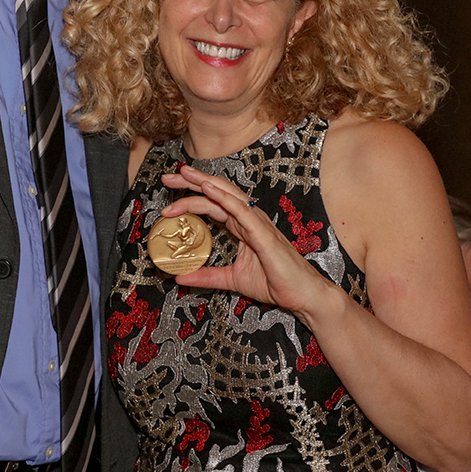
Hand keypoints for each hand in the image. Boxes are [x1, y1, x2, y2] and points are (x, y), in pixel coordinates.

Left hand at [161, 165, 333, 320]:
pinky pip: (242, 211)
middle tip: (168, 178)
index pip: (212, 203)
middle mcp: (248, 219)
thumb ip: (208, 276)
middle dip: (192, 183)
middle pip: (217, 192)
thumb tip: (180, 278)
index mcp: (241, 225)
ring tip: (184, 175)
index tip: (169, 195)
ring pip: (227, 196)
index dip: (191, 196)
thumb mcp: (232, 279)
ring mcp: (257, 223)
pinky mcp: (264, 234)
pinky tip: (209, 191)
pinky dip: (225, 199)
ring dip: (204, 184)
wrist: (302, 295)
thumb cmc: (275, 283)